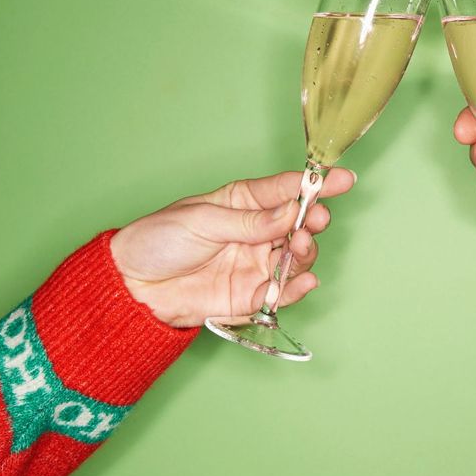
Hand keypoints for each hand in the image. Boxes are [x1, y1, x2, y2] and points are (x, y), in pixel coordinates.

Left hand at [110, 169, 355, 326]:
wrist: (131, 286)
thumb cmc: (158, 240)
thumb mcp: (202, 220)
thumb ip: (249, 221)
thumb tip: (289, 212)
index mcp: (242, 203)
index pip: (286, 190)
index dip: (316, 184)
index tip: (344, 179)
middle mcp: (255, 233)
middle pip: (298, 226)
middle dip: (312, 222)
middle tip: (313, 221)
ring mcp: (254, 264)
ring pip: (296, 260)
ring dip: (305, 254)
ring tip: (300, 248)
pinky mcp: (248, 296)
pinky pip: (280, 294)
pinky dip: (295, 289)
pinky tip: (302, 282)